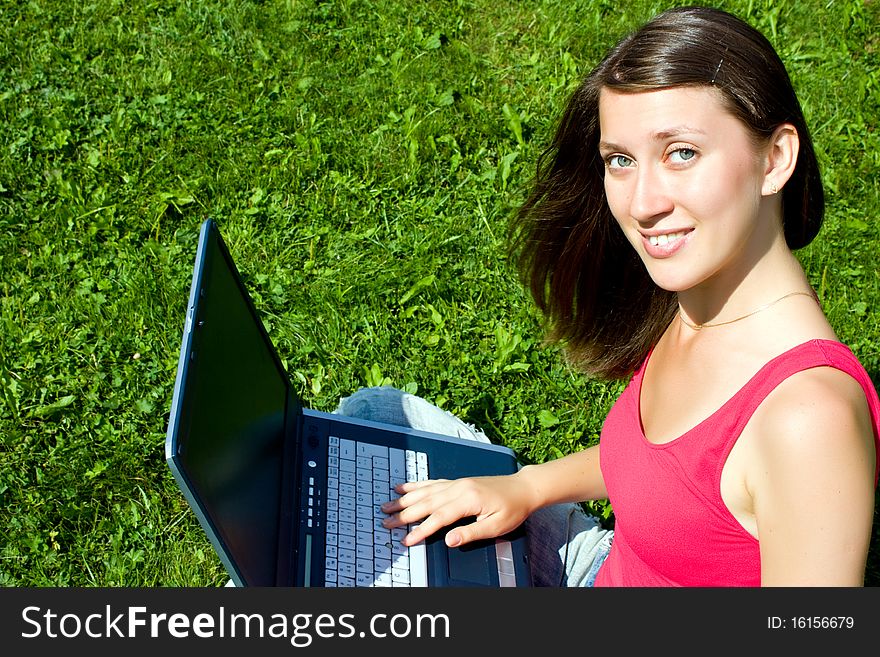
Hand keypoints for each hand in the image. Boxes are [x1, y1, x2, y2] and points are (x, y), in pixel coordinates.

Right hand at [380, 472, 533, 547]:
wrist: (523, 488)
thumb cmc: (513, 508)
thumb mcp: (496, 526)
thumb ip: (471, 533)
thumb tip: (449, 540)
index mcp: (468, 500)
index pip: (438, 518)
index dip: (421, 530)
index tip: (406, 540)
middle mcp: (459, 488)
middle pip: (426, 503)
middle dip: (404, 514)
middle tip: (386, 522)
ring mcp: (457, 483)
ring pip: (425, 492)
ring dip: (405, 500)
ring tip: (387, 505)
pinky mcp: (457, 482)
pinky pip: (432, 483)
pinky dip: (416, 486)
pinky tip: (404, 488)